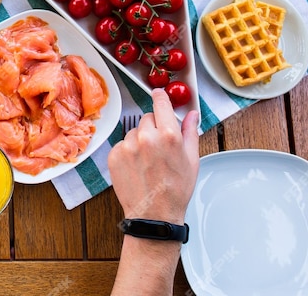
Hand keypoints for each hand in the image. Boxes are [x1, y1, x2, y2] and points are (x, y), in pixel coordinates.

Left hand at [108, 89, 199, 223]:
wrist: (154, 214)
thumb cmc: (176, 189)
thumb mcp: (191, 160)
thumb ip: (190, 132)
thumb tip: (192, 113)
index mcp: (169, 135)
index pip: (161, 103)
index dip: (160, 97)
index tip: (158, 93)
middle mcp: (147, 137)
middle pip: (148, 118)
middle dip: (154, 127)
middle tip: (160, 147)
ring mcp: (128, 146)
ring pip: (134, 132)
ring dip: (140, 140)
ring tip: (148, 161)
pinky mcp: (114, 155)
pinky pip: (122, 144)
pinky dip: (128, 152)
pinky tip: (137, 167)